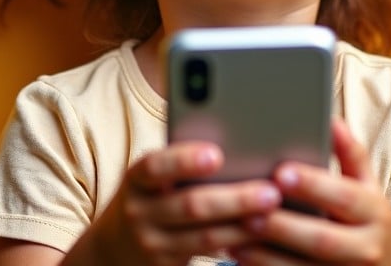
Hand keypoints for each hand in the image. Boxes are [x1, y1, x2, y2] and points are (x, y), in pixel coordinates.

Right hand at [73, 141, 282, 265]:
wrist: (115, 247)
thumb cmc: (150, 196)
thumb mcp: (151, 177)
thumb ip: (180, 160)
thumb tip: (231, 136)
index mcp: (136, 178)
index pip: (155, 166)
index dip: (184, 160)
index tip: (216, 155)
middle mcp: (139, 211)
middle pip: (190, 205)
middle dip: (234, 198)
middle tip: (271, 191)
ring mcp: (152, 244)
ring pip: (204, 237)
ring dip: (243, 225)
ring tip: (274, 212)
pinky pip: (207, 257)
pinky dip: (236, 244)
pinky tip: (260, 234)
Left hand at [229, 118, 390, 265]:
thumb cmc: (371, 220)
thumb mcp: (369, 186)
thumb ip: (350, 154)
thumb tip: (331, 119)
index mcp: (374, 212)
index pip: (344, 196)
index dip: (313, 185)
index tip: (281, 172)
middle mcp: (364, 248)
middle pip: (321, 239)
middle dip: (284, 226)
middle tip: (249, 211)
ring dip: (266, 256)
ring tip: (235, 237)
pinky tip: (241, 258)